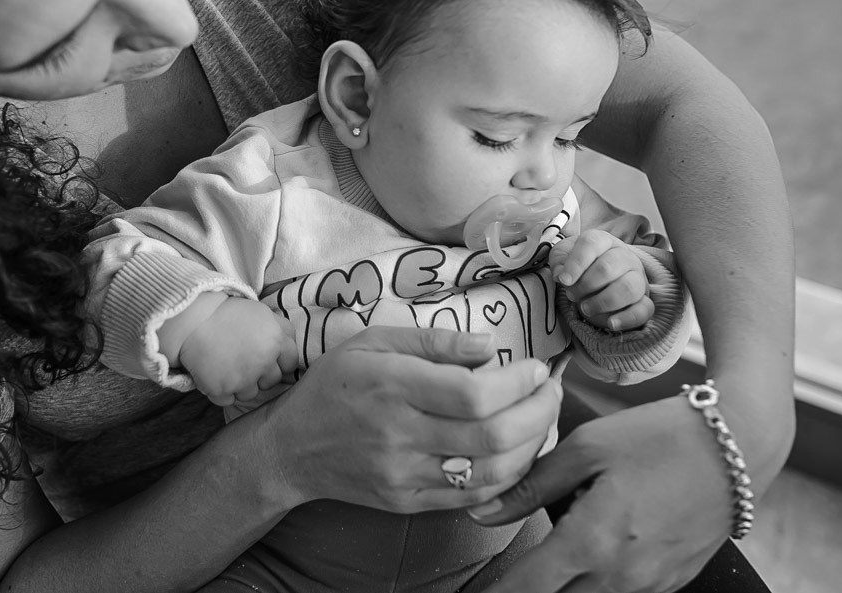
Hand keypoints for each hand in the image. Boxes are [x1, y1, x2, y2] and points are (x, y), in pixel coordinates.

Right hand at [180, 297, 297, 406]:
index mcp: (276, 340)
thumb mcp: (261, 312)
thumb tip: (291, 346)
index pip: (290, 363)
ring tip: (225, 364)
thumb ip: (281, 329)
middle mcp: (263, 361)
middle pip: (271, 381)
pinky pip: (228, 400)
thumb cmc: (226, 313)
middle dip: (260, 374)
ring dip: (240, 384)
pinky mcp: (222, 389)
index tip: (265, 357)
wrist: (191, 320)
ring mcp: (243, 378)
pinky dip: (221, 391)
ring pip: (251, 394)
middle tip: (241, 359)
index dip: (278, 361)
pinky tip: (214, 373)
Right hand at [256, 327, 562, 513]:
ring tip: (542, 420)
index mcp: (391, 385)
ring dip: (532, 447)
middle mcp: (398, 434)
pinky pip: (471, 496)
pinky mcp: (407, 501)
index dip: (517, 382)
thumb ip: (431, 340)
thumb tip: (488, 346)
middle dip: (538, 413)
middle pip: (492, 435)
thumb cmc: (334, 384)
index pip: (472, 393)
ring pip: (490, 472)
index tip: (535, 368)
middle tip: (551, 391)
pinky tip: (518, 452)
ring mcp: (403, 474)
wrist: (291, 449)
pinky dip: (507, 477)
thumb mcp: (371, 341)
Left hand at [468, 396, 749, 592]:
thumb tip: (484, 511)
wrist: (738, 446)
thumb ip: (531, 486)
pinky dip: (595, 579)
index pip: (527, 589)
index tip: (474, 591)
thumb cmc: (659, 438)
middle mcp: (621, 576)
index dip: (496, 591)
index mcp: (592, 543)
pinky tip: (596, 546)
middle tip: (508, 570)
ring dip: (564, 581)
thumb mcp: (586, 448)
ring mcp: (650, 585)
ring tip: (558, 547)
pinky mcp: (670, 583)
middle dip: (530, 586)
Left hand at [551, 229, 652, 330]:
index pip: (592, 243)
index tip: (564, 281)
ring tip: (585, 308)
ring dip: (602, 302)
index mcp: (603, 241)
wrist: (596, 283)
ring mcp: (638, 279)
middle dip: (585, 285)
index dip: (576, 263)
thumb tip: (561, 275)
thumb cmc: (579, 267)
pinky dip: (626, 319)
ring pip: (628, 288)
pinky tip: (611, 323)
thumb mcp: (563, 258)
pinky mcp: (644, 301)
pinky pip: (644, 310)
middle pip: (608, 267)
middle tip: (572, 295)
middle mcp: (625, 256)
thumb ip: (559, 261)